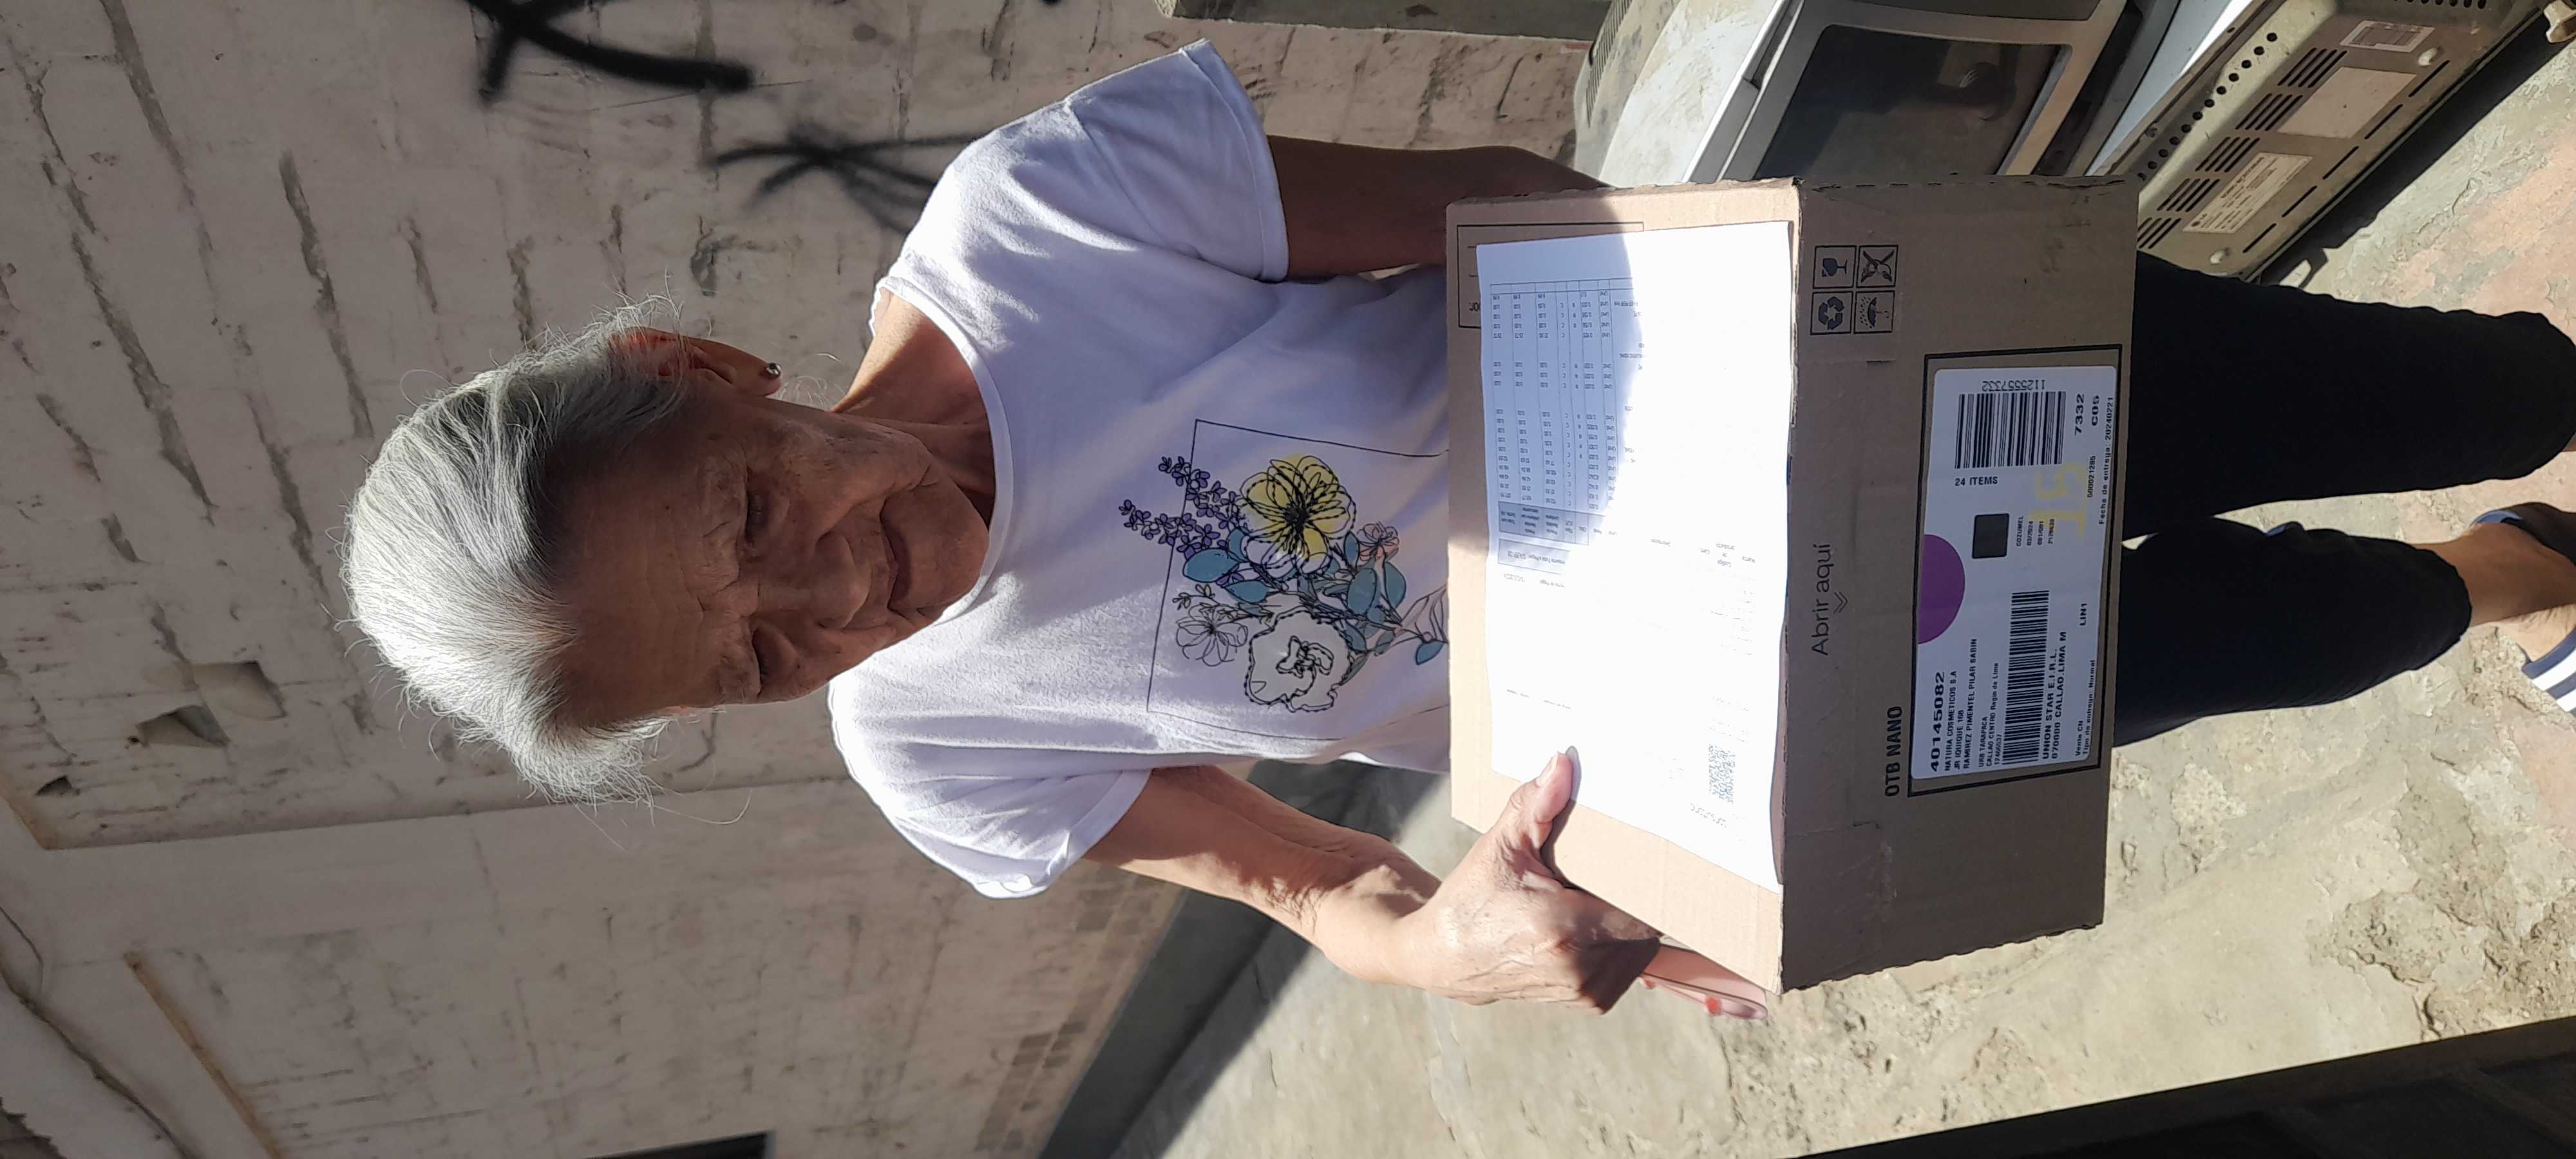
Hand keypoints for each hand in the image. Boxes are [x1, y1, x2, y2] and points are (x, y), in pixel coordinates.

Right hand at [1392, 750, 1663, 1011]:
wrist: (1443, 959)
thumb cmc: (1472, 900)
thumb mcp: (1499, 846)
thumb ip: (1534, 805)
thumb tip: (1562, 763)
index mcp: (1562, 928)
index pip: (1643, 909)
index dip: (1651, 884)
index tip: (1647, 859)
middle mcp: (1579, 967)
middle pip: (1646, 924)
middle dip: (1636, 895)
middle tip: (1616, 870)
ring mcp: (1587, 991)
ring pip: (1643, 946)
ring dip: (1630, 920)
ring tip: (1597, 895)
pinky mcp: (1591, 1002)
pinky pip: (1631, 964)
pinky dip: (1621, 941)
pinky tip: (1594, 921)